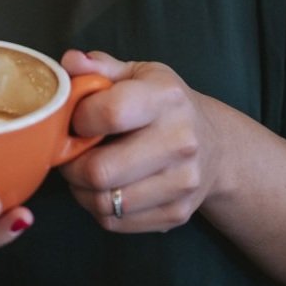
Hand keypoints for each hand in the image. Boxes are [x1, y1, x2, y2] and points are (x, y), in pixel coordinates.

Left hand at [57, 50, 220, 233]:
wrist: (215, 146)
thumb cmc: (165, 106)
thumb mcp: (139, 75)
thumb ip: (101, 68)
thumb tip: (70, 63)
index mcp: (167, 97)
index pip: (109, 113)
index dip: (77, 119)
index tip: (74, 119)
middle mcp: (180, 140)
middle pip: (100, 170)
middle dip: (71, 165)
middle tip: (70, 153)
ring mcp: (182, 182)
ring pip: (104, 202)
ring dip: (81, 190)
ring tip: (85, 172)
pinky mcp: (177, 214)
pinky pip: (115, 222)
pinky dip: (98, 208)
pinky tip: (104, 188)